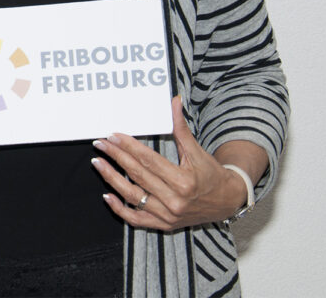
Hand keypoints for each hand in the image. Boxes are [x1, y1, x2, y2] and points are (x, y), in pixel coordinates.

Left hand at [90, 96, 255, 230]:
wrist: (227, 202)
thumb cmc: (211, 174)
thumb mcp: (197, 151)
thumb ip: (181, 128)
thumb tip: (174, 101)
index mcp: (184, 181)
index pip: (148, 160)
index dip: (128, 147)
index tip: (113, 136)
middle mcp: (174, 200)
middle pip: (137, 176)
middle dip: (116, 157)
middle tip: (100, 144)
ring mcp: (167, 215)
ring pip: (132, 197)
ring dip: (111, 180)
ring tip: (98, 163)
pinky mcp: (163, 225)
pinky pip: (136, 220)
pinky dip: (120, 210)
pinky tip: (107, 196)